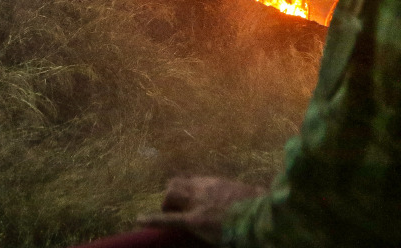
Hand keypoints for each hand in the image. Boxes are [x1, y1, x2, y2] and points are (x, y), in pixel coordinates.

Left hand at [137, 176, 264, 244]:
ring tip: (165, 214)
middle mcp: (203, 188)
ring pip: (170, 196)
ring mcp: (197, 203)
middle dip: (172, 196)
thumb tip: (257, 194)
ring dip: (167, 205)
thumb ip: (245, 194)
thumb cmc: (261, 207)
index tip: (182, 190)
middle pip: (177, 184)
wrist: (261, 216)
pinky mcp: (194, 220)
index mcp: (217, 183)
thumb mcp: (253, 195)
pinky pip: (169, 219)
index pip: (192, 179)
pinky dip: (152, 219)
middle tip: (173, 207)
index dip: (184, 187)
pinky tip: (139, 220)